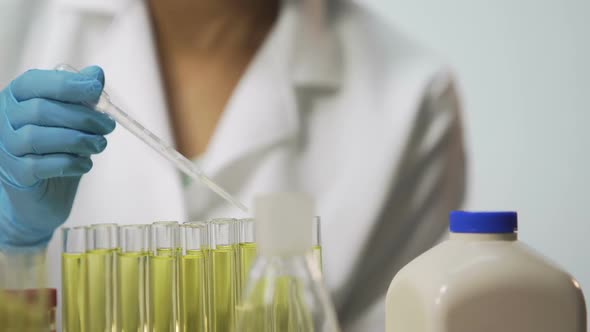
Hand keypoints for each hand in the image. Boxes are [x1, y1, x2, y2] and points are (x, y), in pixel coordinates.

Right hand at [0, 66, 114, 249]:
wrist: (45, 193)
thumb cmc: (59, 148)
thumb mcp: (73, 119)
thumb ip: (82, 96)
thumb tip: (96, 73)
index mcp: (17, 97)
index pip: (35, 82)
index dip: (67, 84)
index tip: (96, 90)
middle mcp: (5, 119)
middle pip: (42, 110)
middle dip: (82, 117)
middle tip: (108, 126)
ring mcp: (6, 148)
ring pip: (40, 137)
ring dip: (79, 140)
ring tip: (100, 145)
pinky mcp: (16, 174)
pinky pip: (44, 165)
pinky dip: (72, 163)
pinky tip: (85, 163)